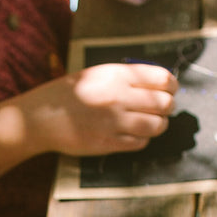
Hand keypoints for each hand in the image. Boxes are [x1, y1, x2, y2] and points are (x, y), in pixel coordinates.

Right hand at [29, 61, 176, 157]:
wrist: (44, 116)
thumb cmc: (72, 93)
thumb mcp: (99, 74)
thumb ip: (128, 77)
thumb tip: (162, 85)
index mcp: (118, 75)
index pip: (162, 79)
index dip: (173, 86)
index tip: (171, 90)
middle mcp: (118, 97)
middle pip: (164, 104)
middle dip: (168, 107)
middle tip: (163, 109)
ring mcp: (114, 122)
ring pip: (156, 126)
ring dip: (159, 125)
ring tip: (153, 123)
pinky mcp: (108, 143)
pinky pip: (140, 143)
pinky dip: (142, 139)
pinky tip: (134, 134)